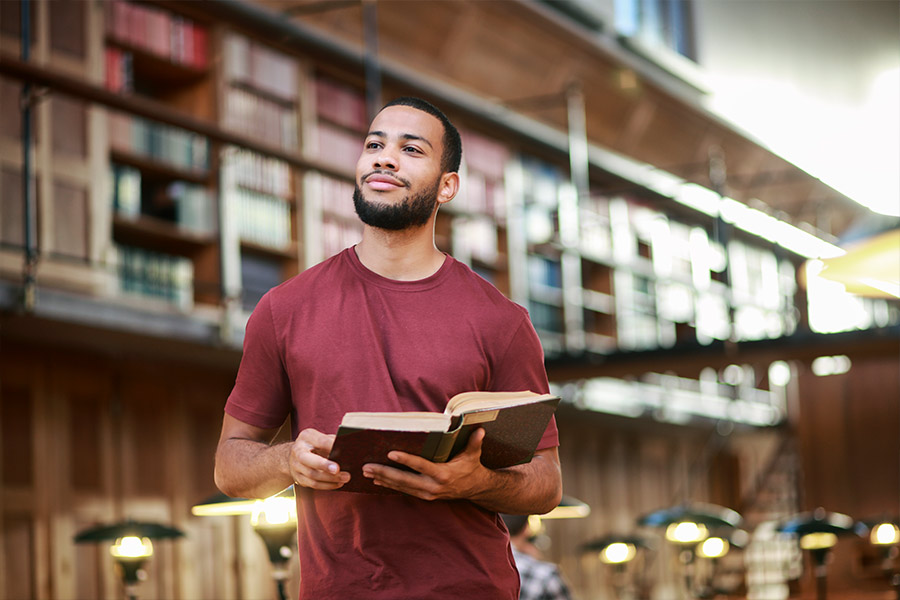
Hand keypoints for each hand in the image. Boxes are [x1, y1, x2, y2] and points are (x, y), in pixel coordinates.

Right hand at [289, 428, 350, 489]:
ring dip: (330, 479)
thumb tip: (347, 449)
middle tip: (338, 469)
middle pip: (308, 459)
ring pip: (312, 475)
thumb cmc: (315, 444)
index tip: (343, 449)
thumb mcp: (322, 437)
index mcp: (306, 437)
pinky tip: (338, 483)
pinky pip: (313, 484)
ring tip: (344, 478)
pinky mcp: (299, 478)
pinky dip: (327, 485)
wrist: (295, 454)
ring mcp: (296, 466)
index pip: (320, 441)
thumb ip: (332, 442)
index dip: (331, 446)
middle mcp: (298, 451)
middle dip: (324, 465)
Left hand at [361, 428, 489, 500]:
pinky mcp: (424, 497)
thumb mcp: (473, 455)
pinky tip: (377, 479)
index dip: (406, 460)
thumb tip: (480, 429)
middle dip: (384, 472)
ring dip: (383, 479)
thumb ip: (474, 442)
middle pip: (405, 480)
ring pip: (401, 487)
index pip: (421, 466)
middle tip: (367, 466)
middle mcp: (433, 486)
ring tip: (366, 472)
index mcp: (443, 474)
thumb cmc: (472, 467)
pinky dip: (390, 485)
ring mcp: (428, 493)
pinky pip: (404, 491)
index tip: (390, 453)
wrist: (475, 489)